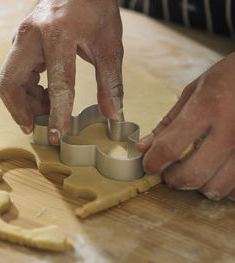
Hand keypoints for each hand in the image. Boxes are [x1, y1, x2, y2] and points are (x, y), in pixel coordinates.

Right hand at [0, 0, 123, 144]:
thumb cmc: (96, 10)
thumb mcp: (109, 45)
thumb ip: (110, 83)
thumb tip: (113, 115)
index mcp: (58, 32)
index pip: (56, 81)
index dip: (56, 112)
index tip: (57, 134)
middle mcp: (30, 35)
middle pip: (10, 83)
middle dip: (21, 111)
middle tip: (39, 128)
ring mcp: (20, 38)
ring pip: (8, 81)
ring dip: (24, 103)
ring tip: (47, 112)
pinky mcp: (19, 43)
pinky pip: (13, 75)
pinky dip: (26, 92)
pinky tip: (45, 97)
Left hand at [137, 53, 234, 200]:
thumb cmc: (228, 78)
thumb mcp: (193, 92)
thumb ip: (168, 122)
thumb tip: (143, 147)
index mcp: (207, 108)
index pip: (169, 148)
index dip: (152, 162)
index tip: (149, 165)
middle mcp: (230, 130)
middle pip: (192, 175)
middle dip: (173, 179)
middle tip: (170, 172)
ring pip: (216, 188)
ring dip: (198, 185)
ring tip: (196, 170)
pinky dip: (224, 188)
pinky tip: (219, 173)